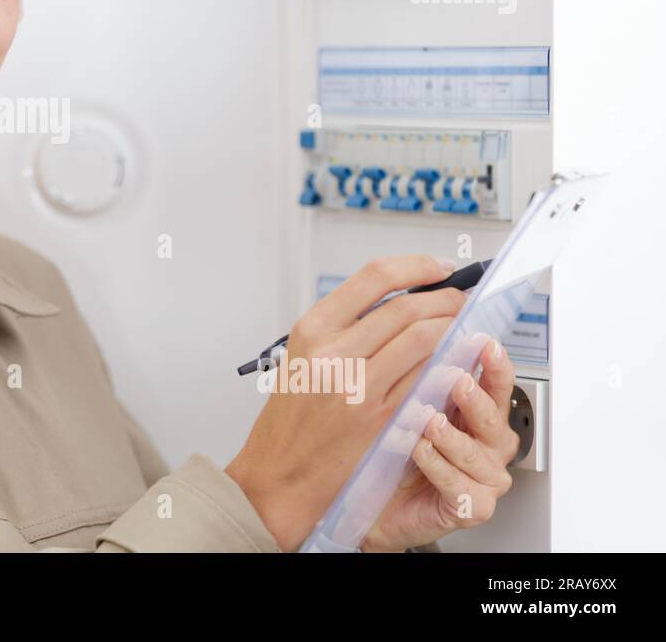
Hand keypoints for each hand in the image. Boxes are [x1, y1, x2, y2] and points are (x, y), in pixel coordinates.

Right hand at [225, 255, 466, 550]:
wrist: (279, 476)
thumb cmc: (290, 422)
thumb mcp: (301, 360)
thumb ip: (342, 332)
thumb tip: (394, 308)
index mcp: (312, 330)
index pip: (373, 279)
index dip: (416, 266)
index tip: (438, 267)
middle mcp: (333, 353)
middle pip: (406, 307)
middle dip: (446, 299)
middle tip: (460, 300)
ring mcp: (357, 386)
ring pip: (423, 340)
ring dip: (454, 331)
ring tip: (464, 329)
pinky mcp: (379, 417)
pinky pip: (426, 380)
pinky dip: (447, 366)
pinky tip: (455, 364)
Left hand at [360, 338, 519, 551]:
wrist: (374, 506)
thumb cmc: (392, 453)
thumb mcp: (405, 406)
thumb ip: (422, 378)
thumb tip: (421, 336)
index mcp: (477, 414)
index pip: (495, 384)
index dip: (494, 365)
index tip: (485, 343)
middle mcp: (488, 445)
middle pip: (493, 417)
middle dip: (475, 398)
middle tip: (457, 381)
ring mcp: (484, 477)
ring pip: (476, 452)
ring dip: (451, 435)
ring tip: (429, 422)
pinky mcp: (471, 507)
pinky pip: (459, 486)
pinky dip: (438, 467)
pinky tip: (420, 451)